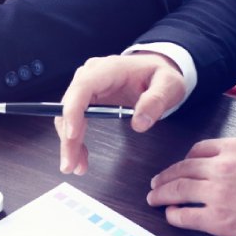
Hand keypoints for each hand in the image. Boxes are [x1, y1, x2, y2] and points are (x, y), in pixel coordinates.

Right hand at [57, 53, 185, 175]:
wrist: (155, 68)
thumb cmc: (159, 74)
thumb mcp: (168, 84)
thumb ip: (156, 101)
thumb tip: (139, 123)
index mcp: (109, 69)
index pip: (83, 87)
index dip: (73, 110)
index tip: (73, 134)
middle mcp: (91, 75)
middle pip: (69, 105)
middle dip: (68, 137)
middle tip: (71, 164)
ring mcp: (87, 86)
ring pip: (67, 114)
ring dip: (69, 142)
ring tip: (77, 167)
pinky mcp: (87, 98)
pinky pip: (74, 118)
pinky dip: (74, 139)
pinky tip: (80, 157)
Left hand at [147, 137, 235, 235]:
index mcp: (235, 148)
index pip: (199, 148)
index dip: (186, 158)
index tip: (181, 166)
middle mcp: (221, 167)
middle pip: (182, 169)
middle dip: (165, 176)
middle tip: (156, 182)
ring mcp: (216, 192)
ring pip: (177, 190)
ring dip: (162, 194)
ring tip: (154, 198)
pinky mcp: (217, 218)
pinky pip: (185, 215)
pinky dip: (174, 215)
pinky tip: (171, 215)